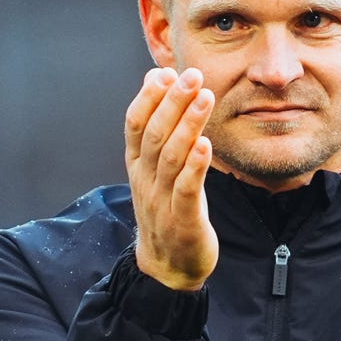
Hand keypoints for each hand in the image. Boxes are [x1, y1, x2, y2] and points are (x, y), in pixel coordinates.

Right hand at [125, 66, 218, 290]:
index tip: (165, 73)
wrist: (167, 267)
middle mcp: (145, 180)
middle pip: (155, 136)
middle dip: (173, 103)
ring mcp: (161, 201)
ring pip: (171, 158)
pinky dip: (195, 167)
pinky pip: (186, 190)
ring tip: (205, 97)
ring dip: (188, 125)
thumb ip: (157, 127)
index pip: (135, 125)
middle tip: (192, 75)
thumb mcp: (156, 169)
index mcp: (137, 166)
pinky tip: (205, 145)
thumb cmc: (166, 208)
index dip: (148, 98)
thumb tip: (156, 78)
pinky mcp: (182, 221)